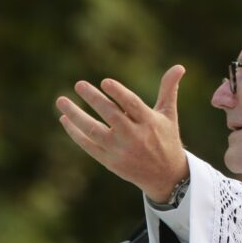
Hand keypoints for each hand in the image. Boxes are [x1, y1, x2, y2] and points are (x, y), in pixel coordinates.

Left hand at [56, 65, 189, 201]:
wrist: (165, 176)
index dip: (119, 93)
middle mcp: (135, 136)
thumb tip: (179, 66)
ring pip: (94, 131)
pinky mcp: (110, 162)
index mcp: (149, 122)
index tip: (105, 82)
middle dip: (94, 99)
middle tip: (79, 84)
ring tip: (61, 100)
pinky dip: (75, 133)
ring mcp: (120, 150)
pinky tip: (64, 119)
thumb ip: (168, 90)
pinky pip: (88, 145)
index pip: (132, 105)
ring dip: (75, 115)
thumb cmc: (166, 139)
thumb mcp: (168, 114)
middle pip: (111, 115)